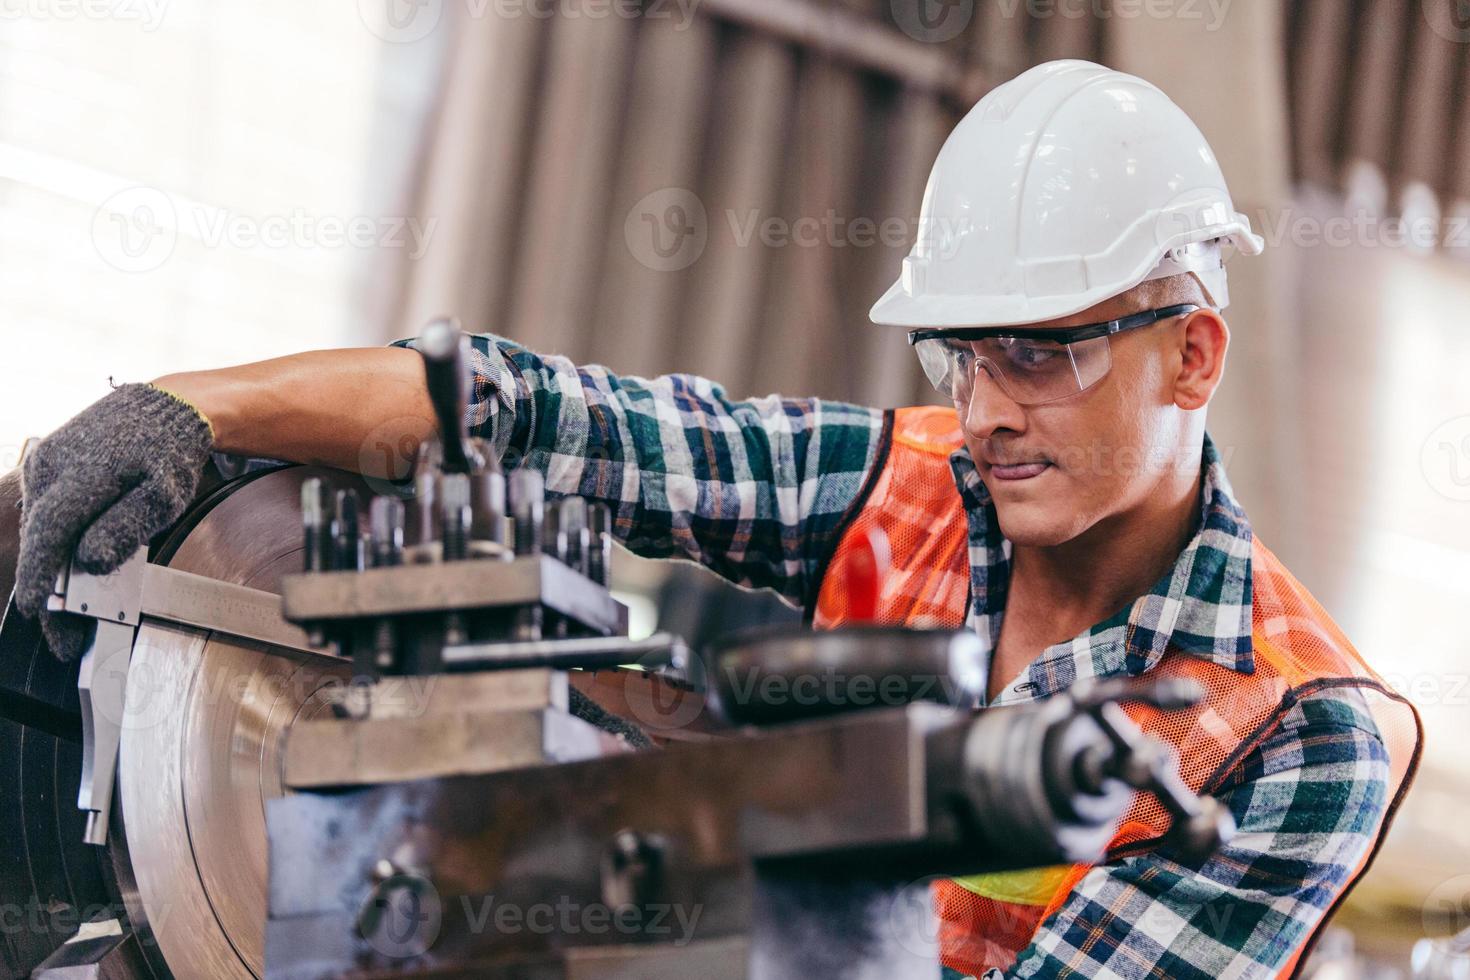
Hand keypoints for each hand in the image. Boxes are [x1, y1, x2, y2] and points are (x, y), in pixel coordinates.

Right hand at [14, 384, 213, 659]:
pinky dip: (52, 545)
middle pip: (39, 537)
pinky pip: (44, 513)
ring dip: (48, 571)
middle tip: (62, 637)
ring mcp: (43, 463)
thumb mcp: (163, 495)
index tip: (36, 609)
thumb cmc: (168, 451)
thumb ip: (126, 527)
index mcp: (82, 472)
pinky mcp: (44, 465)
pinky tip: (67, 574)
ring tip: (66, 618)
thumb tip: (90, 560)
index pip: (51, 531)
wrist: (164, 408)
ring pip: (38, 527)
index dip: (41, 572)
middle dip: (47, 590)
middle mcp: (52, 466)